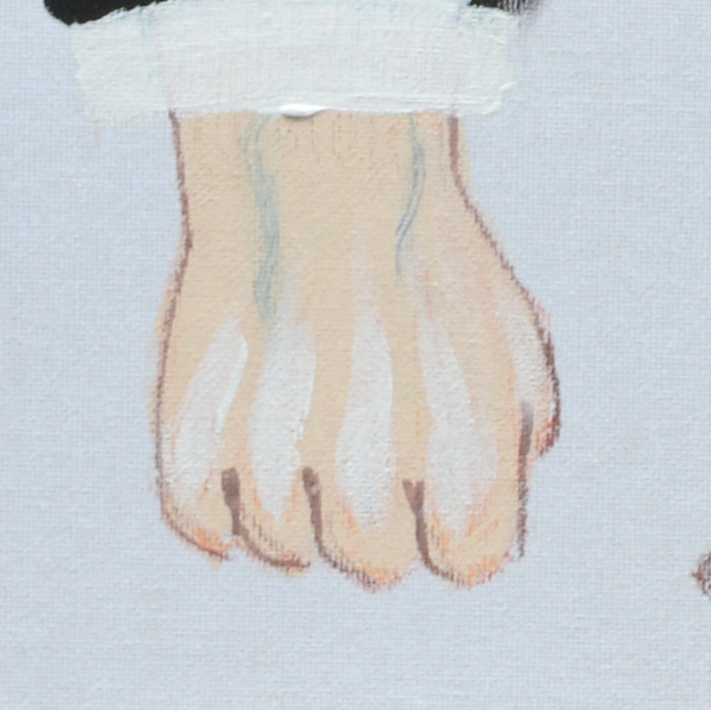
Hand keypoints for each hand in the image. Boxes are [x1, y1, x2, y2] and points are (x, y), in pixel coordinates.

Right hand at [159, 113, 556, 585]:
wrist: (315, 148)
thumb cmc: (419, 246)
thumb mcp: (511, 334)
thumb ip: (518, 439)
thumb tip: (487, 530)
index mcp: (460, 456)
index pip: (467, 561)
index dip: (454, 531)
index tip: (437, 492)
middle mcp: (370, 477)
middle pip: (372, 562)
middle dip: (372, 519)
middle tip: (358, 451)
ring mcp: (275, 465)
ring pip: (282, 545)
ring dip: (292, 501)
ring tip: (295, 422)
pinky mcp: (192, 442)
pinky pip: (197, 521)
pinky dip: (212, 504)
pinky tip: (237, 449)